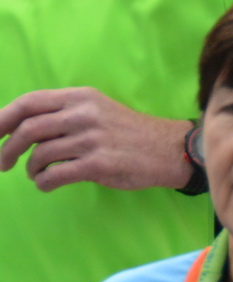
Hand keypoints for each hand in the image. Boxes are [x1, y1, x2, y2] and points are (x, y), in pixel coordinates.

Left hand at [0, 89, 189, 191]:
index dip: (2, 119)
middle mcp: (84, 114)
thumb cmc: (127, 132)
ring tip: (37, 174)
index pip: (29, 102)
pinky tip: (47, 184)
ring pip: (39, 155)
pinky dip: (43, 183)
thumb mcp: (97, 110)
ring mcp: (92, 138)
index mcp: (81, 97)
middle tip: (2, 164)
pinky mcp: (99, 163)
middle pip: (28, 130)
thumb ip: (63, 114)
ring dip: (30, 169)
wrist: (168, 149)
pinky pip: (54, 175)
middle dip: (7, 150)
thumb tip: (19, 127)